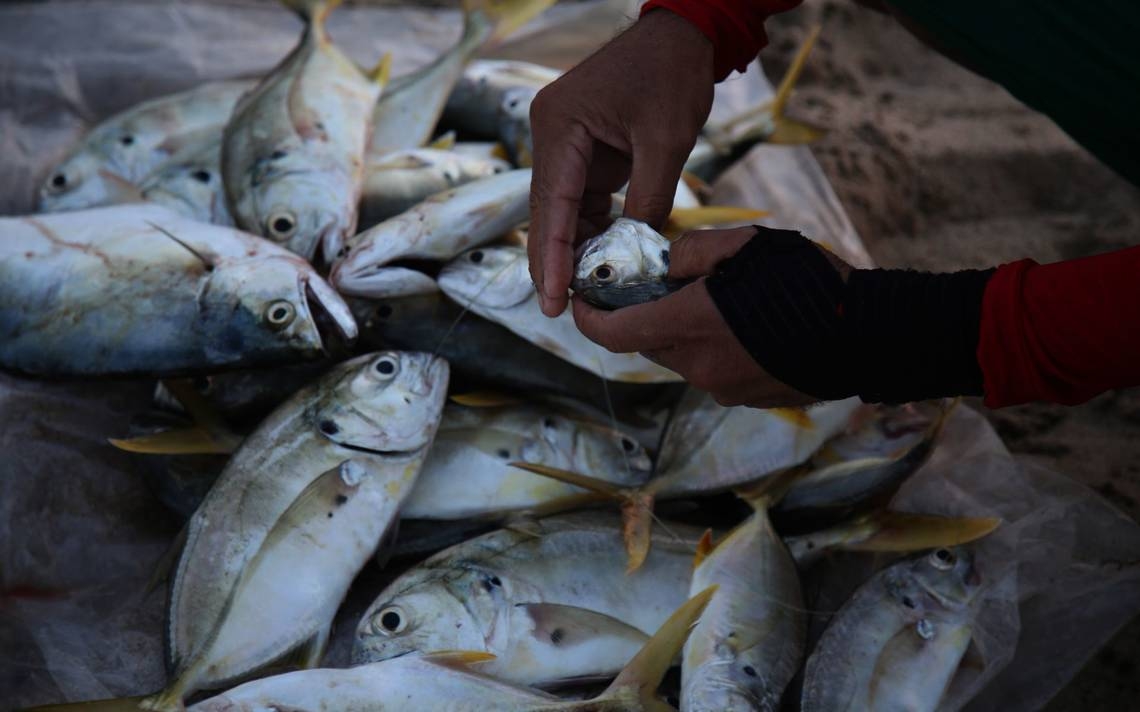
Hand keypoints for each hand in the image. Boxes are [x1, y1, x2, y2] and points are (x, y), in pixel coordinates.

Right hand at [528, 9, 714, 316]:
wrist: (681, 33)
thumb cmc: (672, 73)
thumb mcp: (667, 140)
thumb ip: (649, 198)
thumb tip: (638, 252)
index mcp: (560, 127)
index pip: (552, 205)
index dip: (553, 257)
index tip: (553, 299)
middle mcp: (551, 135)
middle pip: (547, 211)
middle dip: (553, 261)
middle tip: (557, 309)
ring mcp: (564, 143)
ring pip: (562, 209)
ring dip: (573, 249)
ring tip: (580, 294)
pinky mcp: (583, 150)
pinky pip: (581, 199)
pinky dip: (591, 228)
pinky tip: (600, 259)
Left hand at [571, 226, 850, 407]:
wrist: (869, 336)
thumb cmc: (811, 283)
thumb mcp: (749, 245)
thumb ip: (693, 252)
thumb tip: (663, 264)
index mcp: (690, 323)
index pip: (613, 334)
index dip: (586, 319)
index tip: (578, 301)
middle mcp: (697, 364)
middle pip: (644, 345)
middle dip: (640, 318)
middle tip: (654, 287)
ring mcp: (721, 388)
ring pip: (677, 359)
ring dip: (678, 333)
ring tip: (712, 302)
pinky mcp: (744, 399)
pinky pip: (709, 372)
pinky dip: (709, 349)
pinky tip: (742, 326)